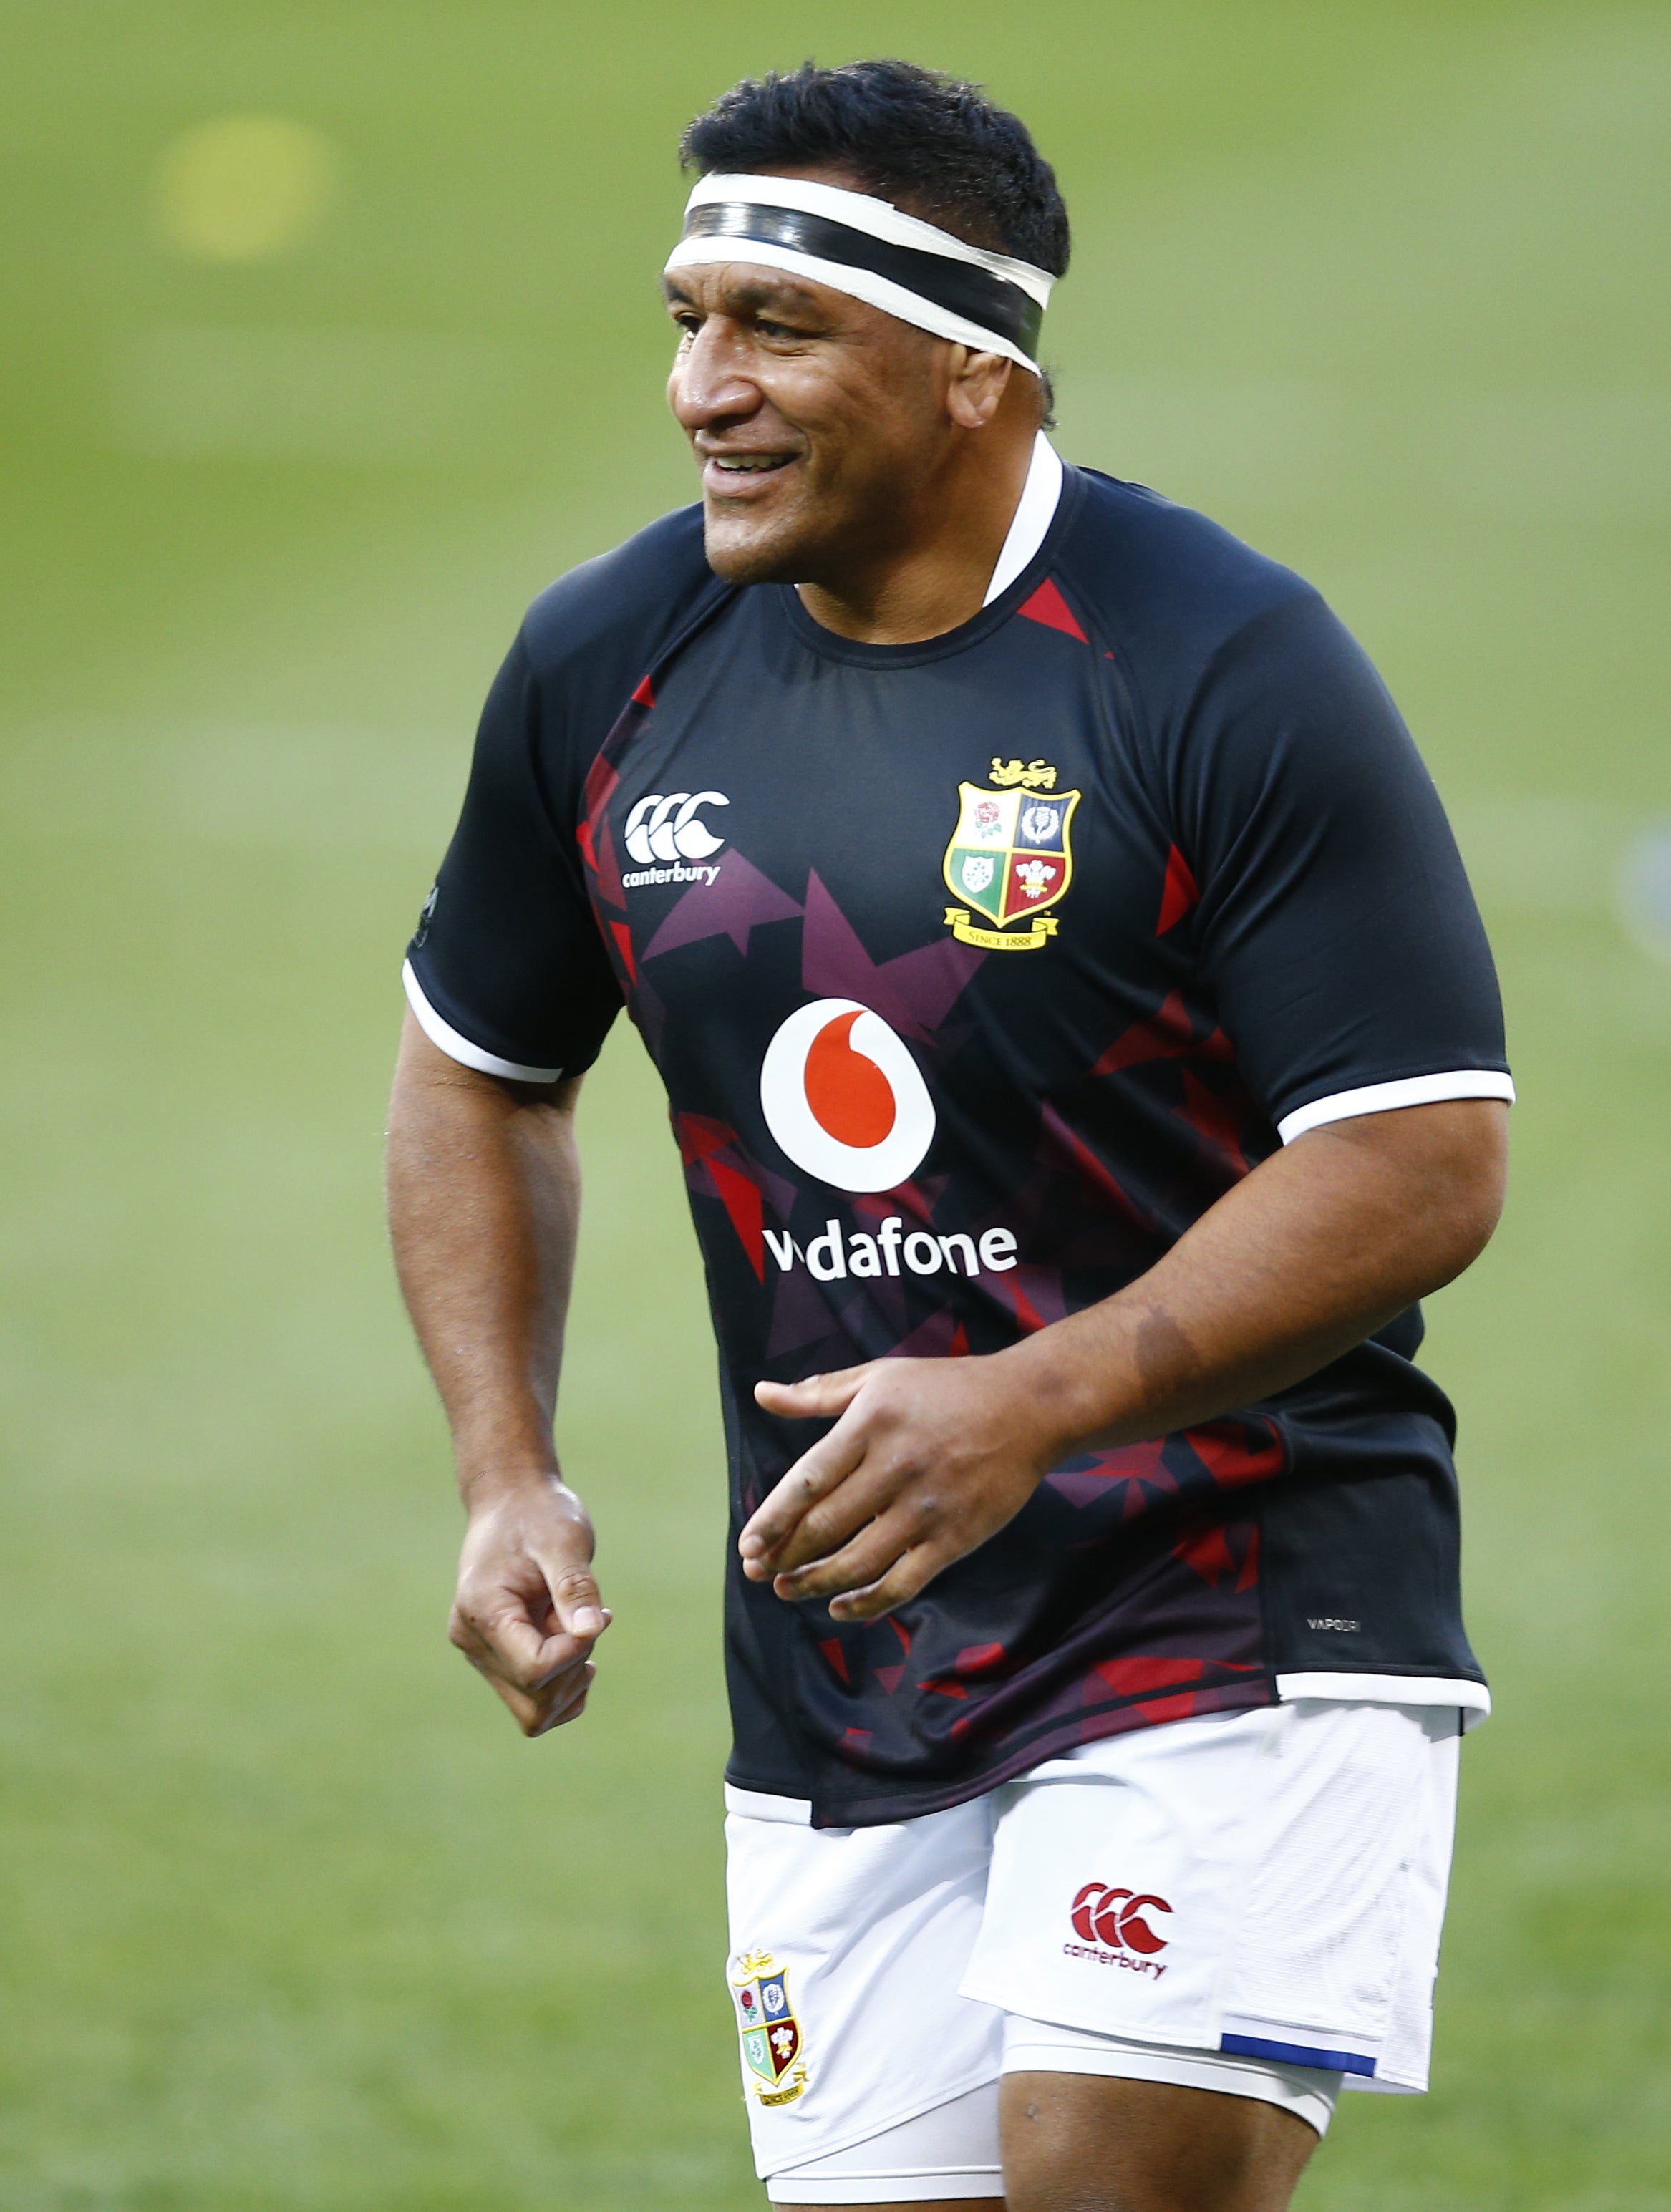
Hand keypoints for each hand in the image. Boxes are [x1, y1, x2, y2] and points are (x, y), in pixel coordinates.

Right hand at [449, 1477, 610, 1733]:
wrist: (512, 1503)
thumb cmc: (539, 1514)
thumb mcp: (563, 1539)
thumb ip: (575, 1585)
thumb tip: (590, 1633)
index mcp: (482, 1611)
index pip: (533, 1670)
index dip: (575, 1653)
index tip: (597, 1614)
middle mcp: (473, 1641)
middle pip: (534, 1703)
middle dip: (574, 1669)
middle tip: (587, 1616)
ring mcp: (482, 1654)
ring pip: (535, 1712)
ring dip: (571, 1677)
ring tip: (576, 1621)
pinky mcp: (497, 1657)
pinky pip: (536, 1702)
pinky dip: (566, 1682)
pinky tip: (577, 1637)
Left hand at [742, 1353, 1063, 1621]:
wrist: (1029, 1407)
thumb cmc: (947, 1388)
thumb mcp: (880, 1376)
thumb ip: (819, 1392)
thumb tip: (761, 1393)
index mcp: (871, 1424)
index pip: (808, 1480)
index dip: (772, 1518)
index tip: (748, 1544)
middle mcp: (895, 1467)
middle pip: (826, 1526)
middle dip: (785, 1556)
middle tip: (758, 1572)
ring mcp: (927, 1507)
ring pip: (858, 1562)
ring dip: (815, 1583)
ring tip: (788, 1589)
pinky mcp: (955, 1537)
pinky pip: (902, 1583)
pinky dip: (866, 1603)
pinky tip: (840, 1608)